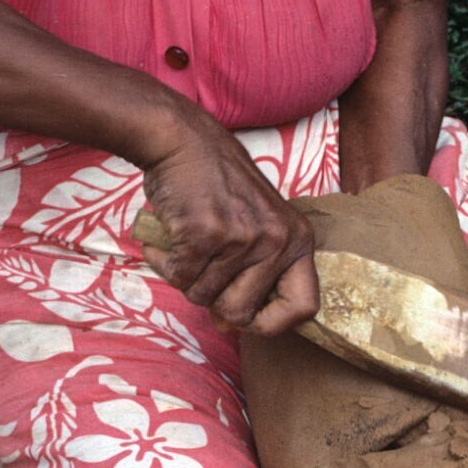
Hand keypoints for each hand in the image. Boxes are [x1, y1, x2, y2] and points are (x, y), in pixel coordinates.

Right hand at [135, 127, 318, 336]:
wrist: (182, 139)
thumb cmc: (217, 184)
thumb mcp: (257, 224)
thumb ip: (252, 275)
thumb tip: (231, 328)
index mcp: (298, 240)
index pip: (303, 308)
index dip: (272, 324)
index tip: (247, 318)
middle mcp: (277, 240)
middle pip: (241, 313)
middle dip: (213, 301)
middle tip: (202, 271)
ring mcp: (243, 238)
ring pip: (204, 296)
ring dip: (184, 277)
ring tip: (184, 245)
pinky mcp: (206, 234)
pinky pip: (178, 276)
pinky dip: (163, 262)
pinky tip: (164, 240)